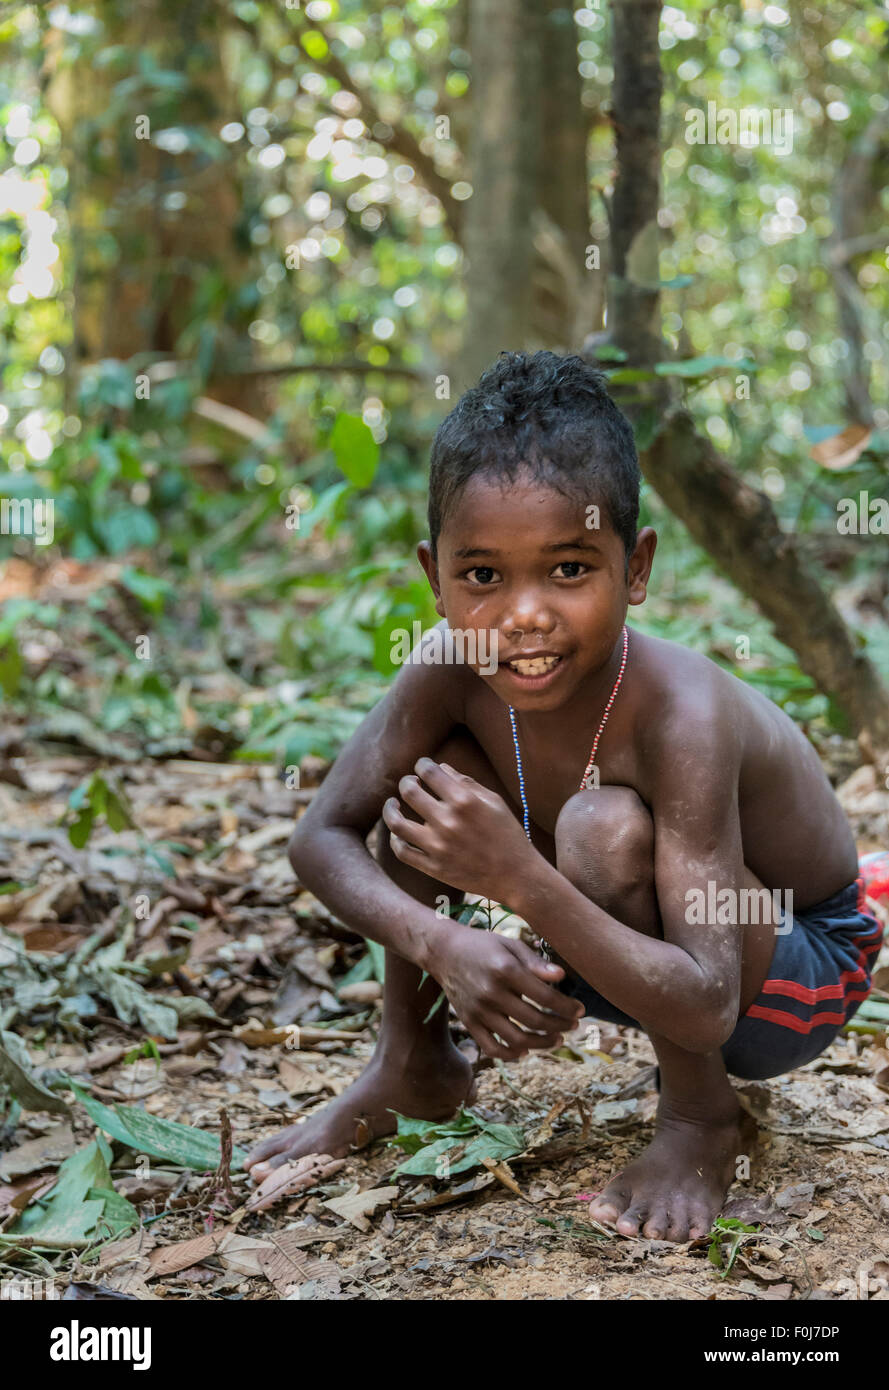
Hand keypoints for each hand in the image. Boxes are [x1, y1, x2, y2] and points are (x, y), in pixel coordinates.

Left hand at [382, 757, 534, 901]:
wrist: (516, 876)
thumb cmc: (508, 835)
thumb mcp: (494, 802)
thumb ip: (466, 782)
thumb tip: (441, 768)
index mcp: (465, 801)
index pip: (429, 772)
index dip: (422, 764)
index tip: (422, 766)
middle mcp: (448, 822)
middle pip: (409, 792)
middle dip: (407, 782)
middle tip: (410, 783)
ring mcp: (438, 847)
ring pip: (397, 822)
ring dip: (390, 809)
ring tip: (393, 804)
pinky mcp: (433, 867)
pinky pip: (402, 851)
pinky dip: (395, 839)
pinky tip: (398, 832)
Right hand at [427, 925, 583, 1061]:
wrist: (444, 952)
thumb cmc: (483, 945)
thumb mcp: (510, 945)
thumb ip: (536, 962)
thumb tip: (562, 976)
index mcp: (505, 970)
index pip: (544, 996)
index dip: (566, 1007)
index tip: (580, 1010)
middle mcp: (491, 993)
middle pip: (534, 1020)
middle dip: (560, 1026)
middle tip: (573, 1025)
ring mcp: (478, 1010)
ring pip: (516, 1039)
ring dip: (541, 1044)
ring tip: (556, 1039)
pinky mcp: (468, 1022)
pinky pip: (491, 1048)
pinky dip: (510, 1054)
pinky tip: (525, 1050)